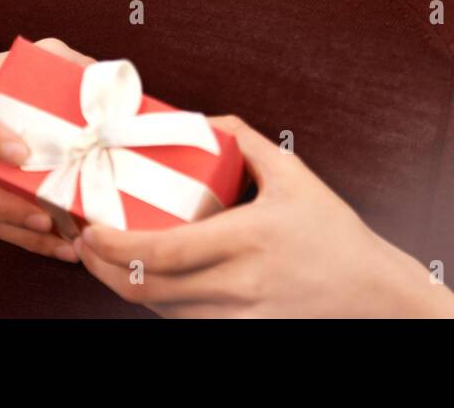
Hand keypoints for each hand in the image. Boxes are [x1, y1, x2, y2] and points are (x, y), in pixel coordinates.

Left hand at [71, 115, 453, 316]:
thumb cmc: (334, 235)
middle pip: (146, 288)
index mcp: (249, 238)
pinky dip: (154, 301)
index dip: (115, 245)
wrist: (370, 295)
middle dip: (101, 267)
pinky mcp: (238, 333)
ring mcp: (237, 316)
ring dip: (122, 284)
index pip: (164, 251)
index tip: (91, 227)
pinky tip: (144, 279)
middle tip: (83, 241)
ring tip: (104, 256)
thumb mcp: (296, 176)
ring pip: (157, 309)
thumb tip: (202, 121)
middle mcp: (238, 284)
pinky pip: (181, 321)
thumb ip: (248, 142)